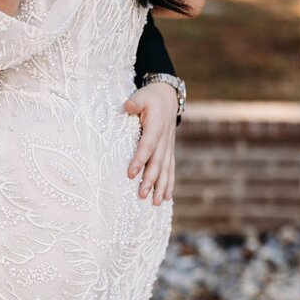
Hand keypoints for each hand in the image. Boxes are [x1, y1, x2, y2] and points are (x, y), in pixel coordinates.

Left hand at [124, 82, 177, 204]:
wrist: (168, 97)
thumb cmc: (150, 98)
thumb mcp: (142, 96)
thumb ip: (135, 102)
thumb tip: (128, 105)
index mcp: (156, 127)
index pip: (147, 146)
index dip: (139, 160)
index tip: (130, 174)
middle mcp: (164, 140)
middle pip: (157, 163)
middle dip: (150, 180)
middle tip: (141, 195)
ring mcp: (168, 147)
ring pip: (166, 170)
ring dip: (161, 187)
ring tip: (156, 203)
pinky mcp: (169, 151)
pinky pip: (171, 169)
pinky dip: (169, 184)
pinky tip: (167, 198)